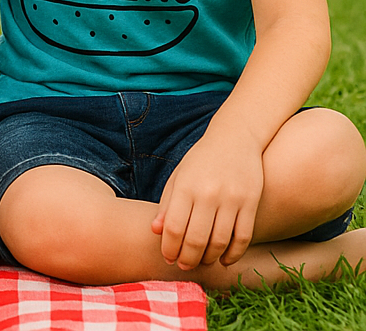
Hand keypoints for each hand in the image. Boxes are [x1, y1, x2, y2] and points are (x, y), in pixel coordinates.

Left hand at [152, 129, 264, 268]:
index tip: (167, 257)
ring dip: (209, 258)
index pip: (173, 226)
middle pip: (196, 238)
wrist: (235, 138)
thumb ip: (167, 203)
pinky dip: (234, 253)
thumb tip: (155, 231)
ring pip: (220, 241)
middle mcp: (208, 194)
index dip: (169, 247)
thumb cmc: (201, 161)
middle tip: (183, 266)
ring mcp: (231, 199)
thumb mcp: (178, 177)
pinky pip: (243, 236)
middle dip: (188, 258)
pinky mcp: (251, 202)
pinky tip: (225, 260)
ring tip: (202, 263)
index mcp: (185, 187)